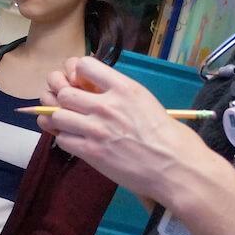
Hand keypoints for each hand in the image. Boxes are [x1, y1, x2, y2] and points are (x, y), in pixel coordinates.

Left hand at [37, 56, 210, 205]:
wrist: (176, 169)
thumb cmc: (172, 138)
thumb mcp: (147, 102)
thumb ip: (121, 94)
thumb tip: (100, 93)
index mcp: (125, 88)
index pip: (84, 65)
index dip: (77, 74)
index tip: (81, 83)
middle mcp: (107, 105)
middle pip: (64, 93)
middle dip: (64, 99)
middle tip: (72, 108)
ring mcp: (96, 129)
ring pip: (57, 116)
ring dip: (61, 121)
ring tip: (72, 126)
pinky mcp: (91, 152)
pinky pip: (62, 139)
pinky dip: (66, 140)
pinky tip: (78, 143)